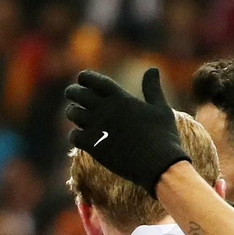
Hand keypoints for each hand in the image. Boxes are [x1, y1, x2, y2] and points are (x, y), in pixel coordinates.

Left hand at [64, 68, 190, 196]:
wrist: (158, 165)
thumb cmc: (163, 136)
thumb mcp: (160, 108)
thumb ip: (152, 88)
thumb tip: (152, 69)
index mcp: (121, 99)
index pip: (96, 81)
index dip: (86, 77)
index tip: (81, 78)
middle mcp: (106, 110)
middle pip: (80, 94)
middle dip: (73, 92)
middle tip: (71, 92)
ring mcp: (98, 128)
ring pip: (74, 114)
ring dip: (72, 112)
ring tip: (74, 112)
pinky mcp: (94, 147)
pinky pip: (74, 136)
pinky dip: (75, 134)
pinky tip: (79, 135)